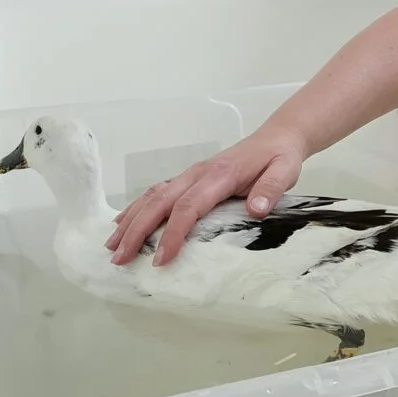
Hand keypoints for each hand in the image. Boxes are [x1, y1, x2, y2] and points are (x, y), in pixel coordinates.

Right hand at [105, 126, 305, 266]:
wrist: (277, 137)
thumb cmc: (279, 157)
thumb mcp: (285, 171)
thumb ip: (271, 189)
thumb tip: (256, 209)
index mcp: (219, 175)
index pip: (189, 207)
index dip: (173, 233)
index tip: (161, 259)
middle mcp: (199, 173)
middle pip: (160, 201)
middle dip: (137, 230)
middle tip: (120, 258)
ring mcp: (191, 174)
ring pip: (153, 196)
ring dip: (131, 220)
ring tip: (112, 246)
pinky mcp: (190, 177)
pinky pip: (158, 192)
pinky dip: (137, 208)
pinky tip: (123, 223)